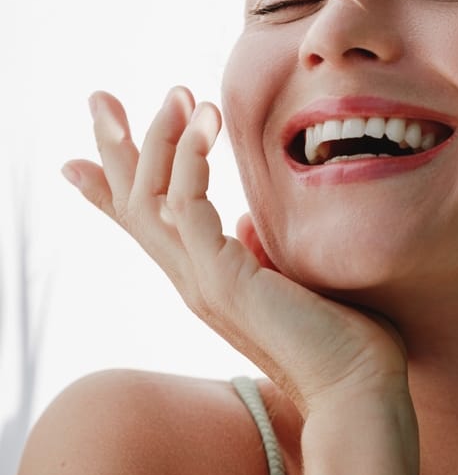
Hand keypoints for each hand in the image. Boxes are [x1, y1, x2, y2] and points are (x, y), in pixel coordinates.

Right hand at [63, 88, 417, 474]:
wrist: (356, 383)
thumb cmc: (337, 334)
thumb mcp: (288, 279)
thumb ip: (255, 252)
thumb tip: (241, 222)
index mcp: (205, 277)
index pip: (145, 223)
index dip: (109, 186)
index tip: (84, 150)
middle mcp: (190, 278)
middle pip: (130, 204)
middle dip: (112, 148)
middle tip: (99, 96)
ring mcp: (201, 279)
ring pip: (150, 198)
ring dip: (159, 138)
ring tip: (180, 91)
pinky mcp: (222, 277)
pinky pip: (188, 205)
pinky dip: (189, 159)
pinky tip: (205, 122)